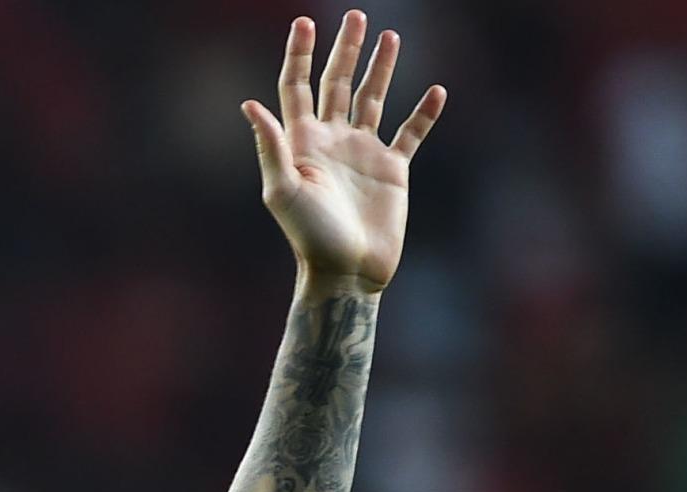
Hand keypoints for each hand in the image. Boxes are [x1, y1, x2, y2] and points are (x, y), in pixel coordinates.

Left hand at [243, 11, 445, 291]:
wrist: (346, 271)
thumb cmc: (309, 236)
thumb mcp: (283, 191)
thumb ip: (270, 147)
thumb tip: (249, 104)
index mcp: (301, 143)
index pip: (297, 88)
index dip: (299, 55)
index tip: (303, 22)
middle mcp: (331, 142)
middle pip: (336, 84)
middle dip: (344, 50)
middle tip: (355, 15)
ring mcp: (363, 154)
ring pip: (372, 100)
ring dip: (381, 68)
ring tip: (390, 36)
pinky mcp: (392, 171)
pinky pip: (411, 134)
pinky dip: (424, 114)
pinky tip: (437, 91)